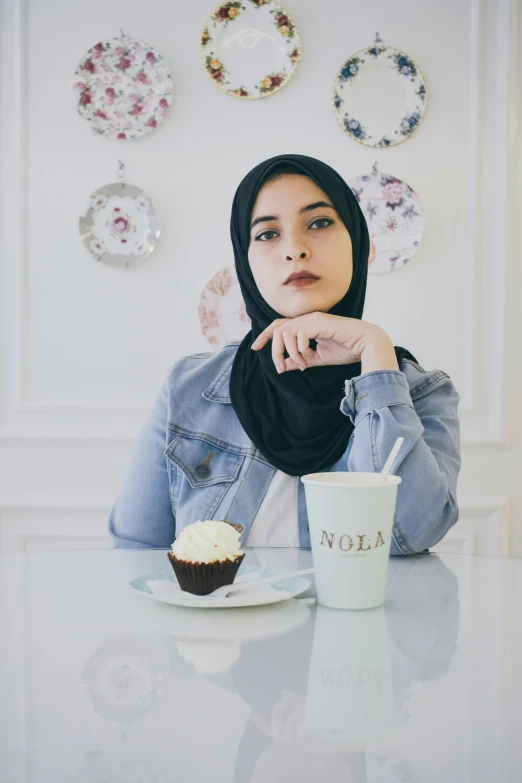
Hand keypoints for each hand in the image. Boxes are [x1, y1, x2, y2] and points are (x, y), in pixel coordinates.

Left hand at [251, 312, 397, 373]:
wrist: (366, 345)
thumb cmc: (346, 349)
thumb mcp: (319, 358)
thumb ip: (301, 360)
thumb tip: (284, 365)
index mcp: (306, 325)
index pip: (278, 325)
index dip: (265, 335)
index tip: (255, 348)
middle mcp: (308, 319)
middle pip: (277, 329)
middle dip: (273, 350)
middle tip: (280, 367)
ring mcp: (313, 319)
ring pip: (286, 333)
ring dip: (290, 352)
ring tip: (302, 363)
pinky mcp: (320, 323)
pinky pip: (299, 335)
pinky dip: (300, 349)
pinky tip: (310, 356)